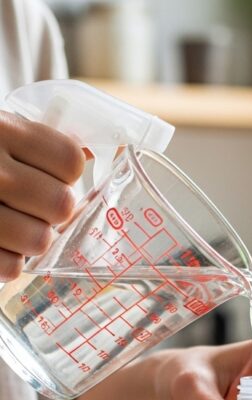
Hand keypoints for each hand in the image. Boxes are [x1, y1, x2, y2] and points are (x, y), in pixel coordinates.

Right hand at [0, 113, 83, 280]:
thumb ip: (39, 142)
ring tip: (16, 226)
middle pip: (61, 205)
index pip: (69, 161)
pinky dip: (9, 261)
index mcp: (0, 128)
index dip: (66, 174)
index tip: (52, 175)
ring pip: (39, 240)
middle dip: (53, 210)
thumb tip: (91, 155)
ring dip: (32, 238)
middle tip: (35, 207)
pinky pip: (11, 267)